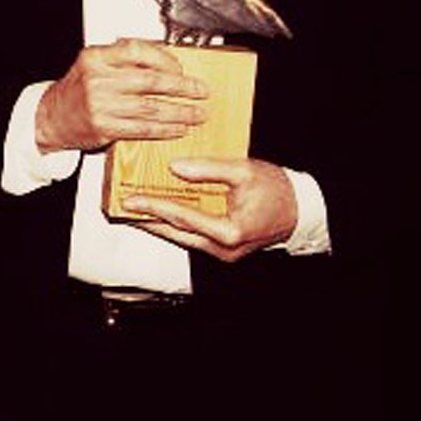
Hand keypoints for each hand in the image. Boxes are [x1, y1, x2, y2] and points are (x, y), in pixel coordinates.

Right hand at [36, 39, 207, 152]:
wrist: (50, 118)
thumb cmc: (77, 90)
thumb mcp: (94, 65)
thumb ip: (124, 59)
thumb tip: (167, 60)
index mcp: (95, 57)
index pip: (137, 51)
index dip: (164, 59)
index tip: (181, 69)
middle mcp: (97, 79)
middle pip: (150, 81)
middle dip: (182, 87)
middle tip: (201, 91)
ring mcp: (100, 104)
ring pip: (150, 108)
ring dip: (179, 112)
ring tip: (197, 114)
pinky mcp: (104, 127)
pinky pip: (142, 129)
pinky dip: (164, 129)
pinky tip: (178, 129)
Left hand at [121, 156, 297, 260]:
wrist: (302, 209)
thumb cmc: (277, 189)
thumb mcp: (244, 171)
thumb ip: (209, 169)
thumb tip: (174, 168)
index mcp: (229, 231)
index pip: (181, 217)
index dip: (153, 206)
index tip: (130, 200)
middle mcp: (224, 248)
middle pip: (175, 232)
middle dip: (146, 220)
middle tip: (119, 208)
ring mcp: (223, 252)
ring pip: (181, 237)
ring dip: (157, 223)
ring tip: (132, 211)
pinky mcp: (223, 249)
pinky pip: (191, 236)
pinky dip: (174, 224)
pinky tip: (158, 214)